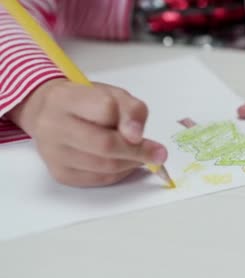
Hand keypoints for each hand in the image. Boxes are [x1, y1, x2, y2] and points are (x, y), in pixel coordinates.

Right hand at [7, 79, 166, 186]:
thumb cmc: (87, 103)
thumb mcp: (113, 94)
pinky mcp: (60, 173)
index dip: (129, 123)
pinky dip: (119, 174)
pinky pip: (99, 179)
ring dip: (131, 163)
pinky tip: (124, 163)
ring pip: (105, 167)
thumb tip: (136, 137)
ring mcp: (54, 153)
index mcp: (66, 99)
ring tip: (140, 156)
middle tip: (158, 154)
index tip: (143, 134)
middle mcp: (54, 126)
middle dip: (137, 152)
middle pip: (104, 145)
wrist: (50, 114)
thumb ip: (131, 110)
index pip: (106, 110)